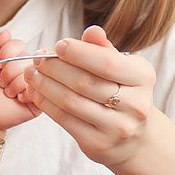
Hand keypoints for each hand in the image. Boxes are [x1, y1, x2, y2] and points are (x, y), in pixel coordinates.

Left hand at [0, 31, 39, 131]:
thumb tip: (7, 32)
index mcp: (16, 55)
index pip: (18, 44)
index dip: (4, 55)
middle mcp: (28, 66)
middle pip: (23, 59)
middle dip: (6, 74)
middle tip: (0, 83)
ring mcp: (35, 81)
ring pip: (29, 75)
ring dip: (12, 86)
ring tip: (7, 92)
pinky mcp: (39, 98)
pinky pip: (36, 91)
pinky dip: (22, 96)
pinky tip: (17, 99)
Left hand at [24, 25, 156, 166]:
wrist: (134, 137)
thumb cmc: (122, 93)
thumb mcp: (121, 68)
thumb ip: (103, 49)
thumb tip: (92, 30)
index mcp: (143, 77)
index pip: (107, 62)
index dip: (79, 53)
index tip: (58, 45)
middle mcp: (135, 104)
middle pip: (85, 82)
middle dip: (55, 67)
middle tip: (37, 58)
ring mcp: (117, 127)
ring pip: (71, 101)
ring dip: (45, 84)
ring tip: (31, 73)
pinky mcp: (98, 144)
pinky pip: (64, 119)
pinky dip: (45, 103)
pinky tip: (36, 92)